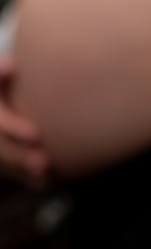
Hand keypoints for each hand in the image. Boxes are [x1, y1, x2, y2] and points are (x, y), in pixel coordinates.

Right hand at [0, 54, 50, 186]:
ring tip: (47, 173)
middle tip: (45, 163)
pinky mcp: (1, 156)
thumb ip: (1, 68)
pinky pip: (8, 171)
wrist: (3, 91)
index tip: (36, 134)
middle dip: (19, 157)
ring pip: (3, 163)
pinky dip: (25, 178)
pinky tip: (44, 182)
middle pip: (0, 148)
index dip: (14, 129)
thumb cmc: (3, 78)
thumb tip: (11, 66)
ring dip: (23, 171)